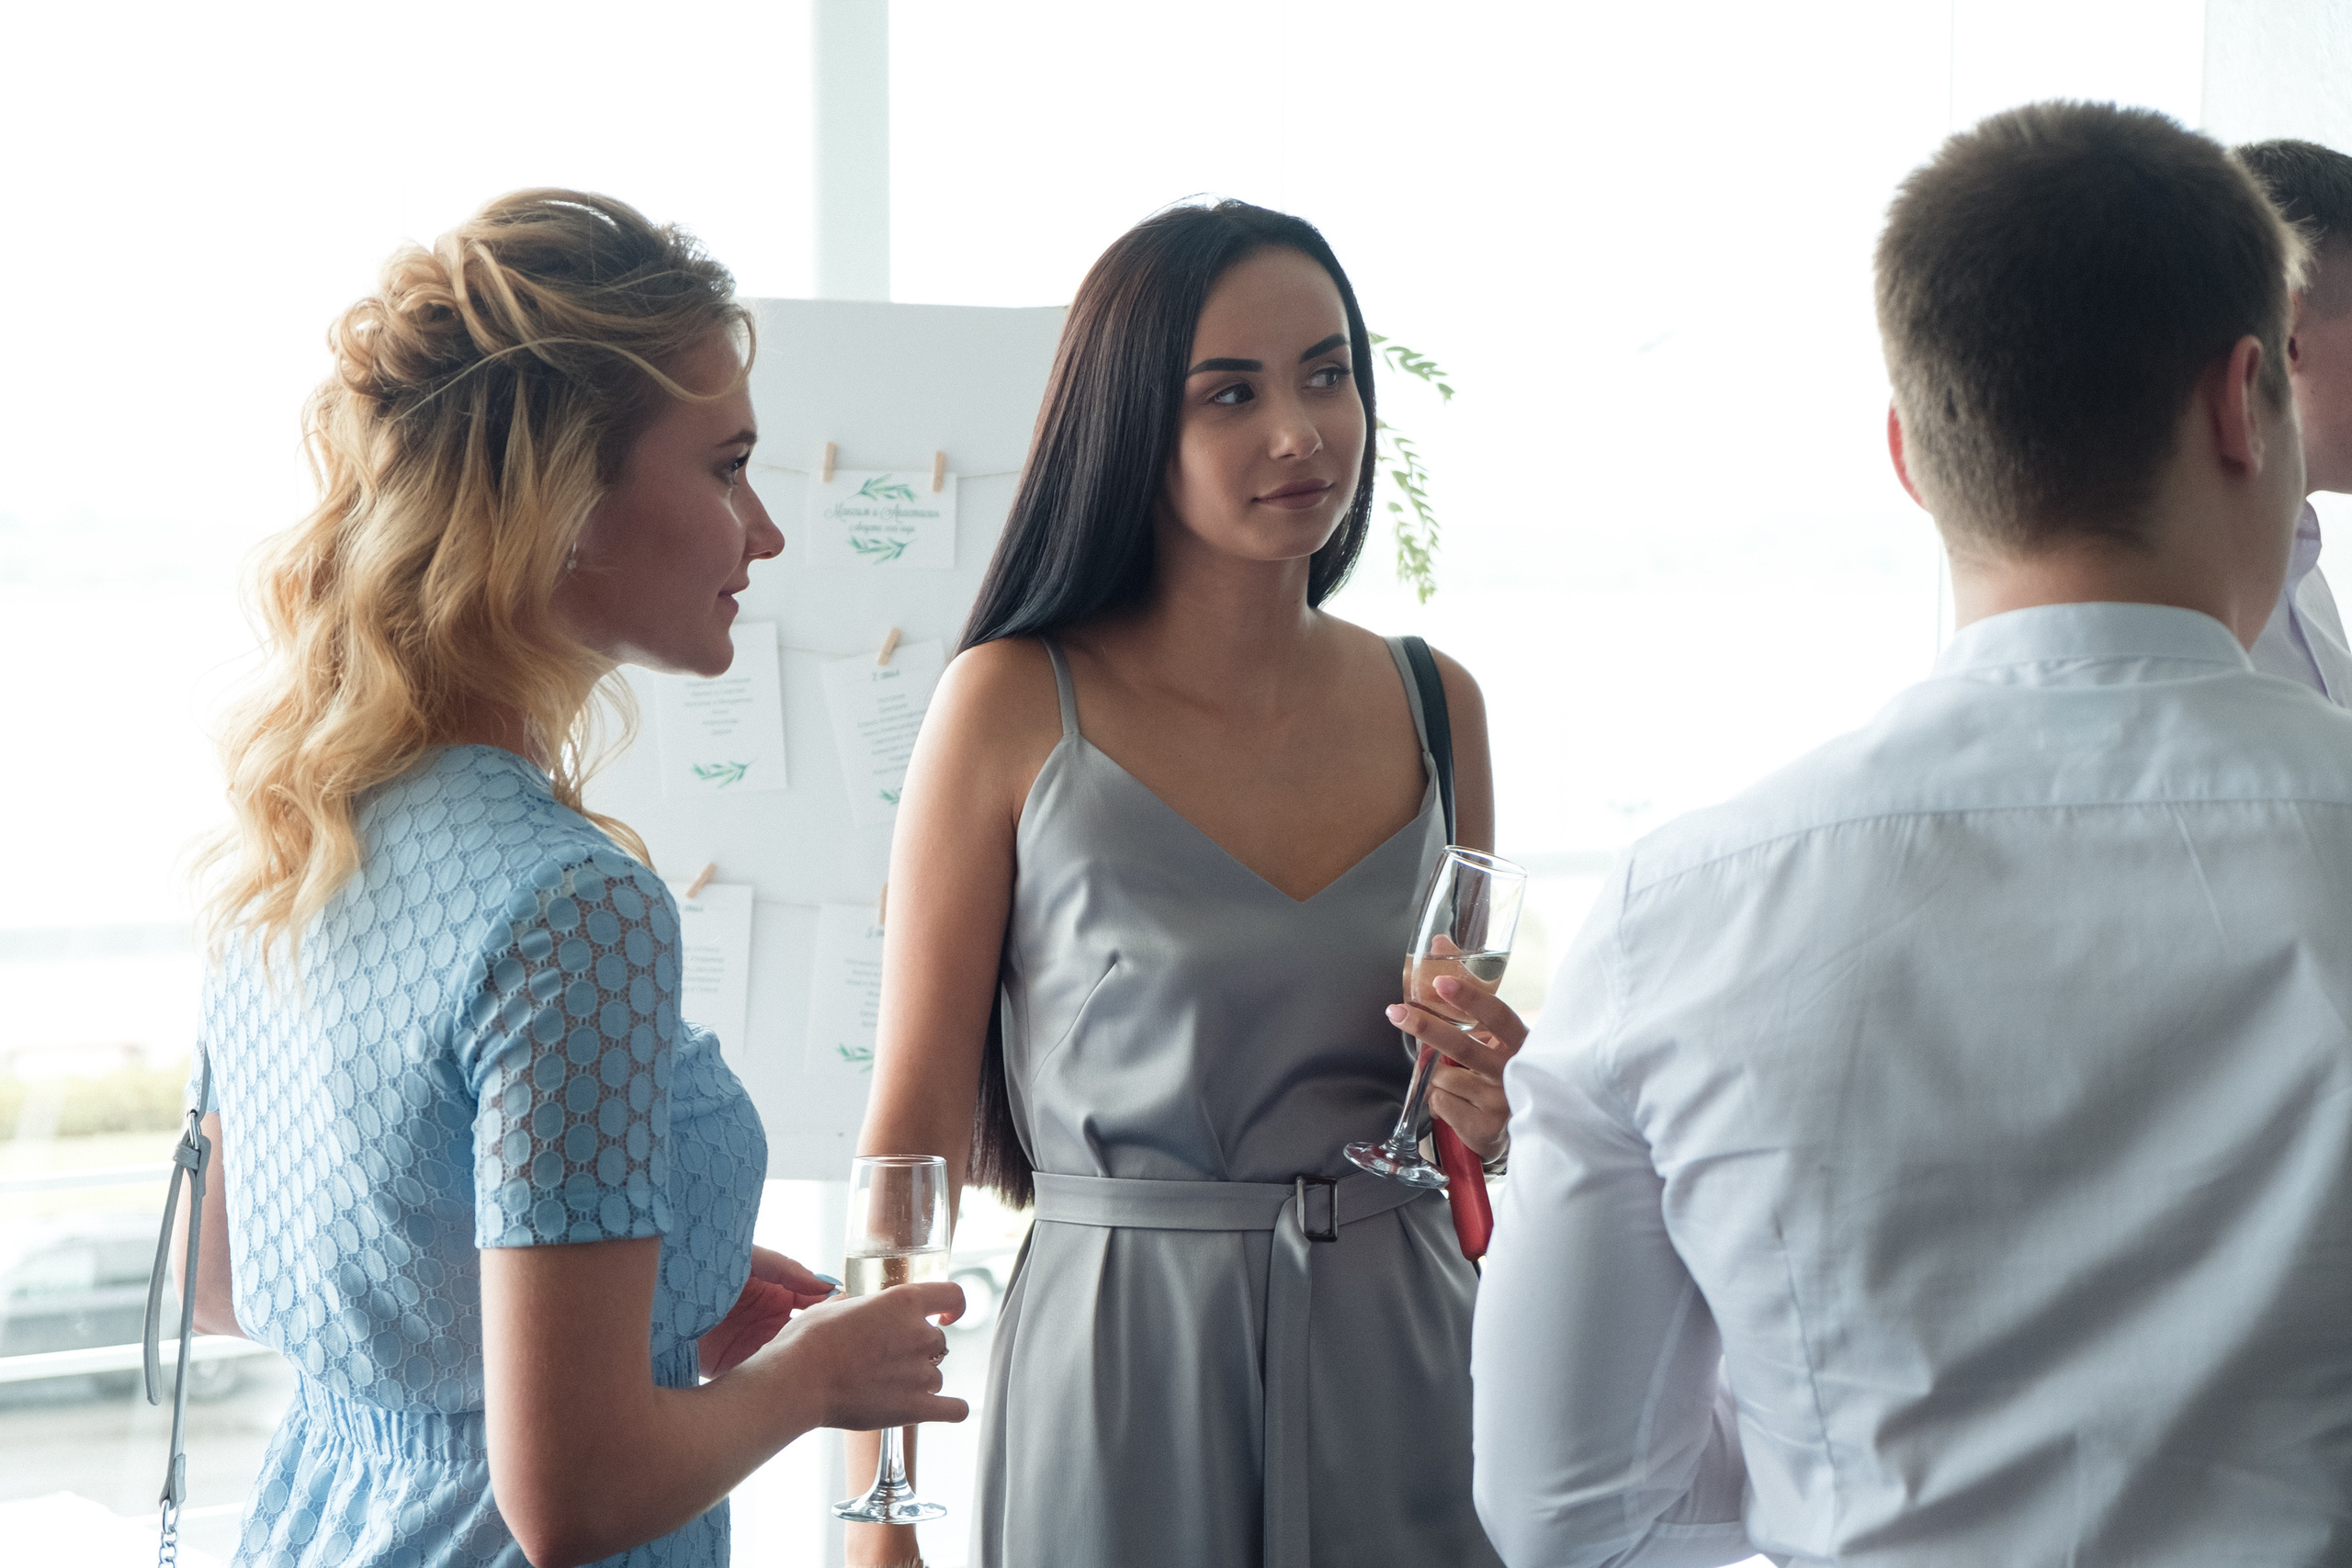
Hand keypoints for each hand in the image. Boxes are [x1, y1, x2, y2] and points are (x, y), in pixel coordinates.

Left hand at [699, 1247, 839, 1378]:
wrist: (657, 1292)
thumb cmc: (703, 1263)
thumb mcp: (750, 1258)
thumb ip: (787, 1269)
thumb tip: (827, 1285)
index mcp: (772, 1294)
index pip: (810, 1305)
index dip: (829, 1309)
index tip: (847, 1312)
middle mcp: (763, 1322)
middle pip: (803, 1335)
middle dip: (820, 1338)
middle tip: (839, 1340)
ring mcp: (747, 1346)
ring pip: (784, 1357)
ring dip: (798, 1358)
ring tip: (817, 1359)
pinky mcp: (726, 1367)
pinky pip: (755, 1375)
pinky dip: (770, 1376)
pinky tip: (783, 1372)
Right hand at [754, 1280, 969, 1432]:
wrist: (799, 1381)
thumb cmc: (809, 1342)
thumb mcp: (834, 1306)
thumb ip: (858, 1305)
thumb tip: (856, 1305)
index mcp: (903, 1302)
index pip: (952, 1296)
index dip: (952, 1306)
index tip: (946, 1314)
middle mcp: (919, 1334)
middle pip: (938, 1341)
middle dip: (918, 1349)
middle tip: (888, 1359)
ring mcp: (919, 1372)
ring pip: (936, 1375)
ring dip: (919, 1379)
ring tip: (887, 1387)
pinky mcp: (915, 1407)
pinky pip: (953, 1410)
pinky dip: (952, 1409)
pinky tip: (946, 1409)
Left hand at [1389, 975, 1528, 1163]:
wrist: (1523, 1128)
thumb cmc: (1503, 1068)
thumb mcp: (1496, 1032)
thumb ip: (1471, 988)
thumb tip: (1440, 942)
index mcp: (1521, 1042)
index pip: (1497, 1015)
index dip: (1470, 998)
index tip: (1442, 981)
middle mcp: (1515, 1072)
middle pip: (1462, 1046)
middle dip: (1426, 1028)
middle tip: (1395, 1013)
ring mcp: (1500, 1103)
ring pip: (1443, 1077)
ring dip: (1437, 1075)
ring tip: (1458, 1081)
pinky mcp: (1484, 1129)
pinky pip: (1440, 1103)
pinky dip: (1439, 1101)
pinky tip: (1459, 1104)